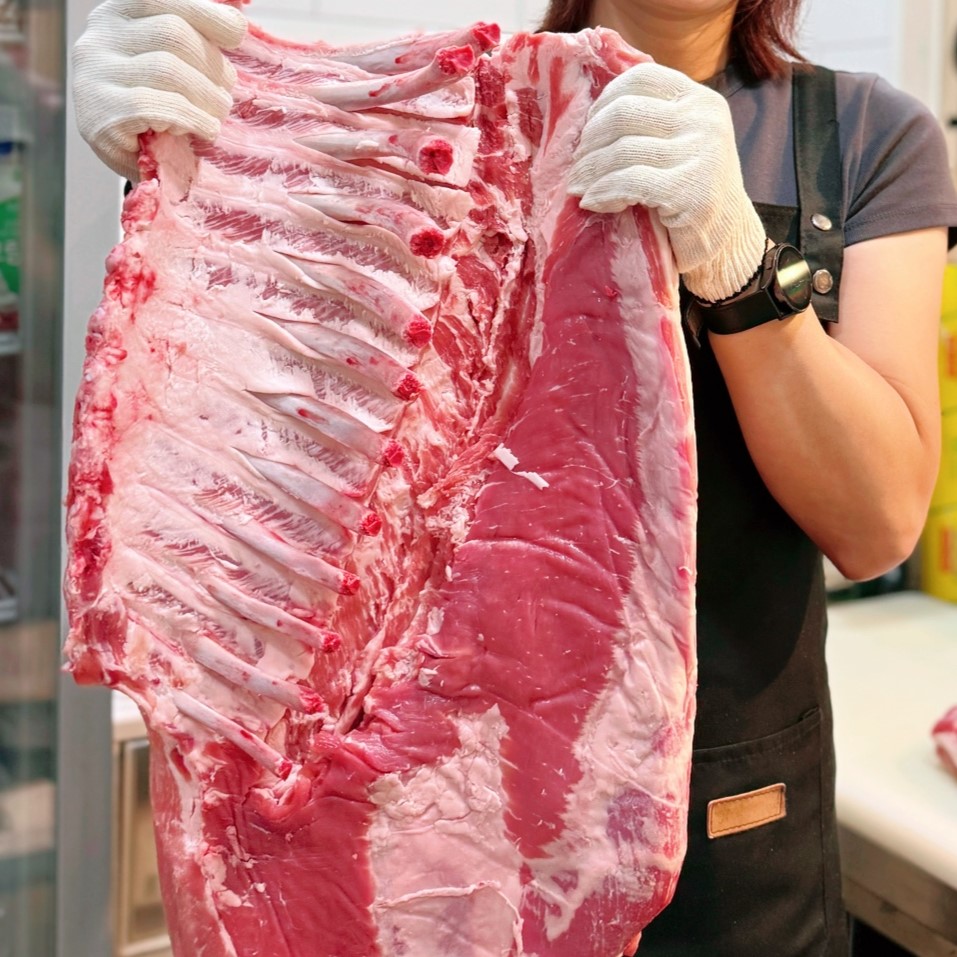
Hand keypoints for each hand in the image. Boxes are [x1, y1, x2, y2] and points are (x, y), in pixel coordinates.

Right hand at [72, 0, 246, 180]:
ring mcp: (95, 74)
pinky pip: (156, 107)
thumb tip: (236, 19)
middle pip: (171, 33)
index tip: (236, 33)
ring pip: (167, 69)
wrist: (129, 155)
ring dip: (207, 97)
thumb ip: (194, 35)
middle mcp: (101, 35)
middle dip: (211, 65)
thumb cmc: (159, 104)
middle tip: (225, 93)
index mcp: (120, 13)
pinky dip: (192, 118)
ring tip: (217, 115)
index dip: (207, 13)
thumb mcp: (174, 60)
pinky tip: (204, 129)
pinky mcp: (100, 113)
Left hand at [568, 62, 766, 303]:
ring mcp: (701, 154)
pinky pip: (630, 182)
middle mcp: (704, 120)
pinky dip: (604, 192)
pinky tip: (593, 203)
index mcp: (700, 100)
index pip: (642, 79)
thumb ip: (651, 122)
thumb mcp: (680, 143)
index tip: (589, 129)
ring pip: (623, 149)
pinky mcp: (690, 190)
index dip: (605, 101)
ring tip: (578, 187)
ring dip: (590, 172)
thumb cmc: (692, 193)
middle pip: (624, 112)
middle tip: (577, 165)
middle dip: (591, 140)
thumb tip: (590, 115)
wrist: (726, 241)